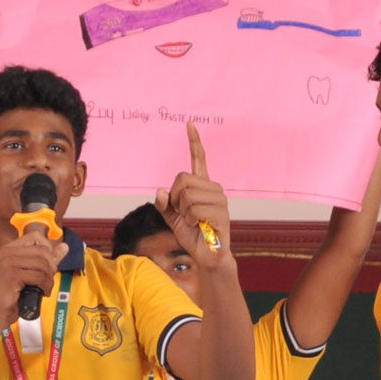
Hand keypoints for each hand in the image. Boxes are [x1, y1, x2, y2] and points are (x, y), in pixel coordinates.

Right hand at [0, 226, 66, 329]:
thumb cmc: (13, 295)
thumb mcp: (31, 273)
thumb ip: (48, 259)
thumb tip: (64, 246)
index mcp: (9, 248)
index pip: (36, 237)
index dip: (48, 250)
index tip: (47, 265)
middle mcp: (7, 252)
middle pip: (43, 250)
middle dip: (51, 266)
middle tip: (47, 279)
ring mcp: (8, 262)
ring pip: (43, 264)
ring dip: (49, 279)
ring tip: (45, 287)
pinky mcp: (12, 275)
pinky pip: (39, 276)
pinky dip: (46, 286)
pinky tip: (42, 292)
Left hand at [158, 123, 232, 276]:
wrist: (207, 256)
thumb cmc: (192, 235)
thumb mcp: (172, 219)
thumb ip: (164, 205)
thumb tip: (159, 190)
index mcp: (202, 186)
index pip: (199, 158)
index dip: (194, 141)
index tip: (190, 123)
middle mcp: (213, 188)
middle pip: (182, 178)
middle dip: (175, 199)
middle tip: (183, 214)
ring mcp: (220, 200)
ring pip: (187, 195)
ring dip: (182, 212)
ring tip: (193, 222)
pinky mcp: (221, 213)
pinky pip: (194, 209)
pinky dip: (189, 220)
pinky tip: (198, 226)